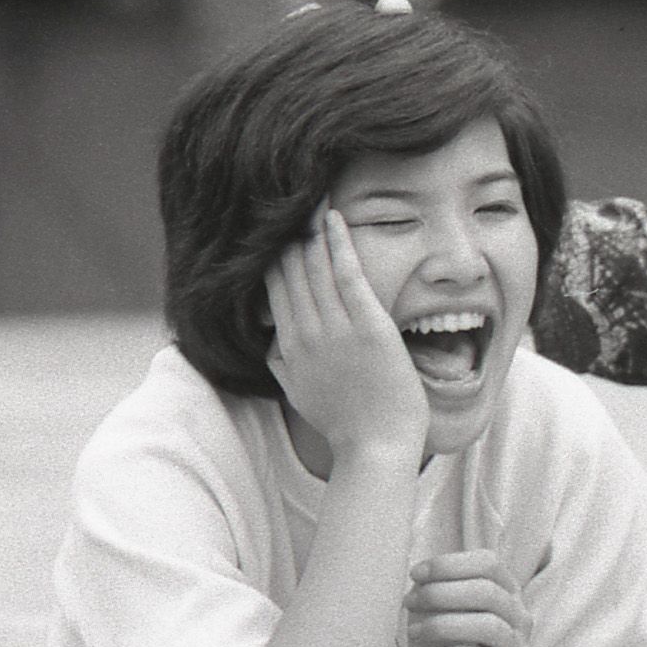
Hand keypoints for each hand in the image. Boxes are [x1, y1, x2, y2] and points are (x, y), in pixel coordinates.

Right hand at [263, 209, 426, 466]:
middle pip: (288, 270)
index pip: (274, 288)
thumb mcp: (300, 394)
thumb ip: (282, 366)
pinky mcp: (368, 328)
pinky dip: (339, 245)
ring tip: (310, 197)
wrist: (376, 449)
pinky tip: (334, 219)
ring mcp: (336, 330)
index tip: (273, 230)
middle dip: (288, 233)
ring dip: (311, 229)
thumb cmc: (346, 425)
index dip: (273, 255)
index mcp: (289, 346)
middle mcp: (305, 333)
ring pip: (314, 267)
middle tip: (288, 199)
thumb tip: (270, 345)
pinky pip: (348, 276)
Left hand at [404, 549, 531, 646]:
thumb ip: (433, 594)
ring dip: (444, 624)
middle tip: (409, 602)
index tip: (416, 574)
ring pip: (490, 625)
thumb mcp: (435, 617)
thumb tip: (421, 580)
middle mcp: (518, 617)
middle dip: (441, 593)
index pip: (489, 564)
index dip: (450, 564)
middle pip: (488, 591)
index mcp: (505, 593)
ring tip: (414, 632)